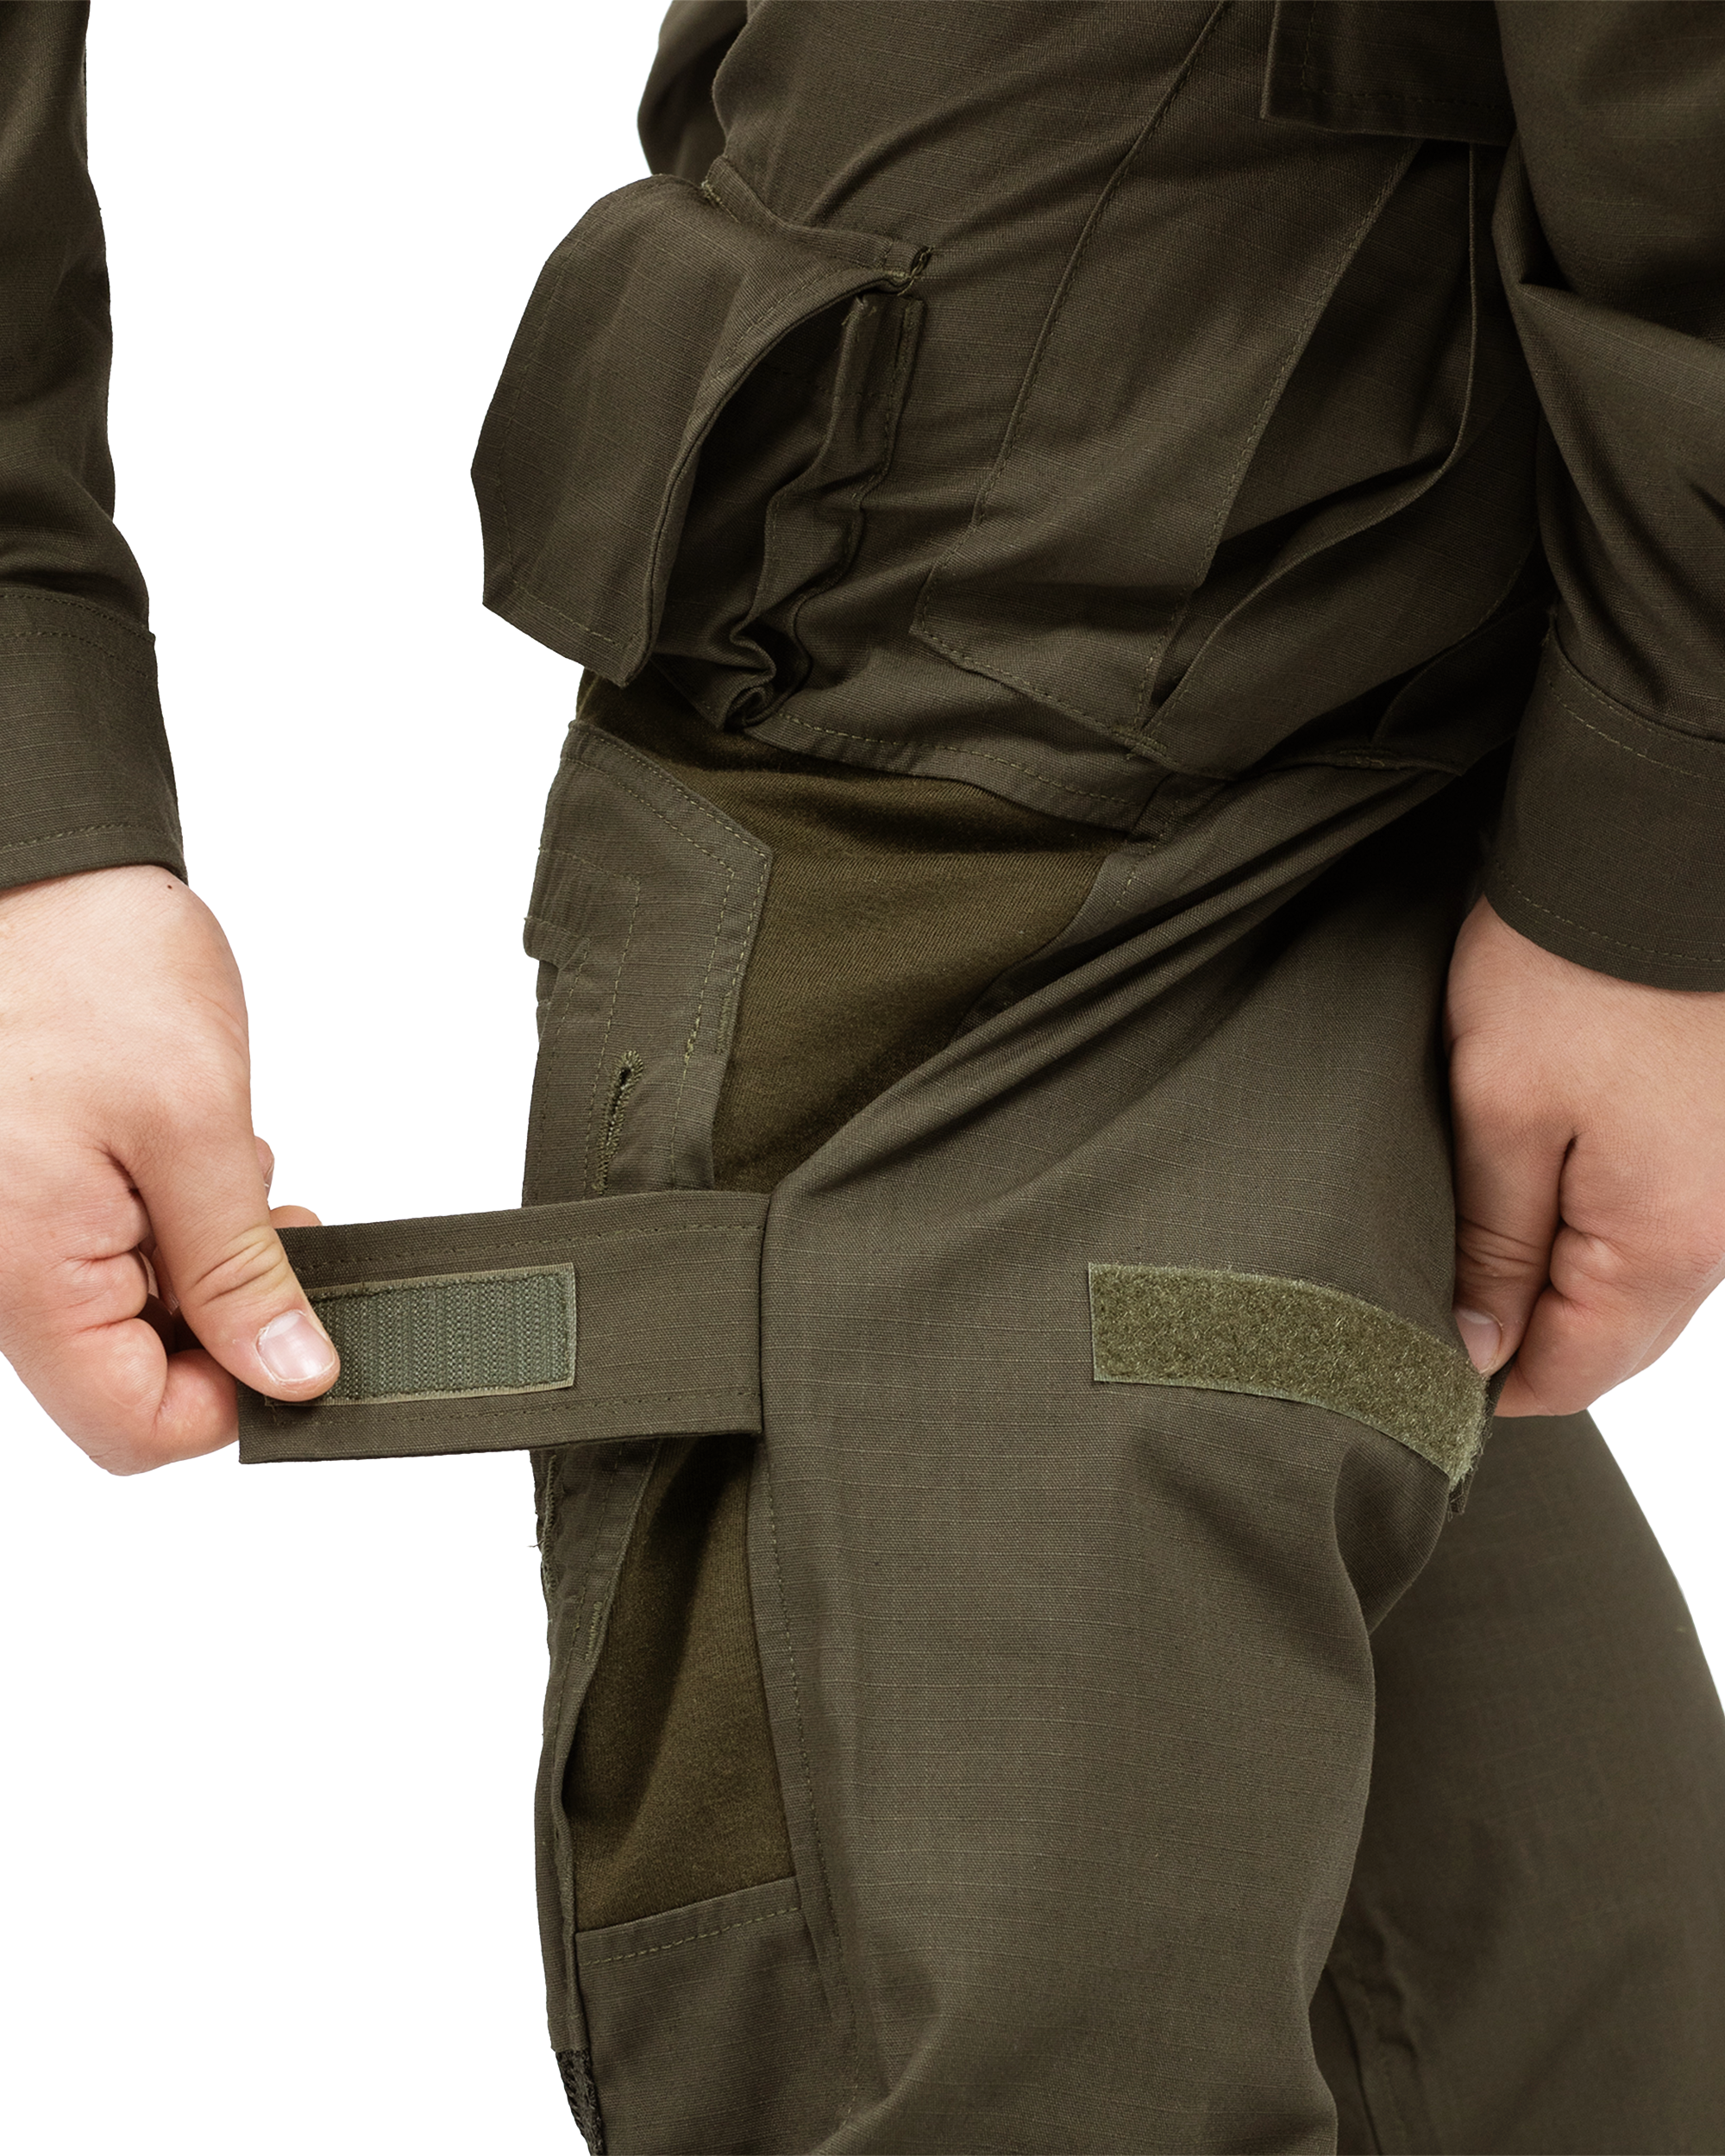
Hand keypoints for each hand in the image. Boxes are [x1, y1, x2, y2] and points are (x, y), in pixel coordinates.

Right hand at [0, 865, 336, 1472]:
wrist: (32, 868)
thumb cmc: (92, 967)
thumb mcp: (197, 1126)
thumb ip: (240, 1271)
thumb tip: (292, 1376)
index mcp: (22, 1271)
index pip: (134, 1427)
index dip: (234, 1398)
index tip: (295, 1332)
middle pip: (129, 1375)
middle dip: (223, 1315)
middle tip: (275, 1227)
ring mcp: (10, 1232)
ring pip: (125, 1314)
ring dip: (200, 1261)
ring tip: (225, 1168)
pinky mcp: (25, 1194)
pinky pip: (102, 1255)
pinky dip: (165, 1221)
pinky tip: (189, 1154)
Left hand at [1445, 896, 1724, 1416]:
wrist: (1649, 852)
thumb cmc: (1570, 971)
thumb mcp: (1500, 1112)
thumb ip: (1495, 1245)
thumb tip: (1480, 1351)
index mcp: (1664, 1243)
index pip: (1574, 1372)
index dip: (1487, 1381)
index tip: (1412, 1361)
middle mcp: (1718, 1233)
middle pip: (1614, 1339)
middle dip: (1525, 1336)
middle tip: (1429, 1302)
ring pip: (1638, 1284)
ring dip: (1561, 1280)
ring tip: (1472, 1238)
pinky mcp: (1723, 1144)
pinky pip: (1661, 1226)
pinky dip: (1599, 1230)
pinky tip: (1539, 1191)